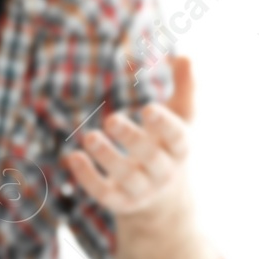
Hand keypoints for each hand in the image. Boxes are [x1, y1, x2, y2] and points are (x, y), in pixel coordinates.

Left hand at [61, 54, 195, 218]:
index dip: (164, 125)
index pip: (177, 139)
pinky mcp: (121, 202)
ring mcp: (143, 190)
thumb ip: (184, 88)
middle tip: (111, 119)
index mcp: (180, 149)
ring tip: (90, 136)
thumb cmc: (168, 147)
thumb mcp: (180, 119)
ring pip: (127, 178)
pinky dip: (88, 178)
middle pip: (150, 158)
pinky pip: (105, 194)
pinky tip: (73, 157)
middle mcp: (164, 172)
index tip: (148, 108)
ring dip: (107, 157)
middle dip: (132, 139)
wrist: (166, 202)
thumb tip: (185, 56)